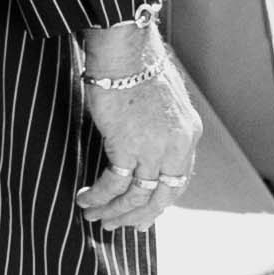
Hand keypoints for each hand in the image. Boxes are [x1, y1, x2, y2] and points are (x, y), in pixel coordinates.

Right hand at [75, 21, 200, 232]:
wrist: (126, 48)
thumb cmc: (137, 66)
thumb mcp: (163, 101)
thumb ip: (162, 127)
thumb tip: (146, 143)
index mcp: (189, 134)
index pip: (178, 180)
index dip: (161, 203)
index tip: (144, 217)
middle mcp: (177, 145)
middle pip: (162, 196)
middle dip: (137, 216)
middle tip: (116, 226)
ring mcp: (154, 147)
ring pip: (136, 196)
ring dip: (113, 210)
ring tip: (93, 216)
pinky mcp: (127, 145)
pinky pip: (114, 184)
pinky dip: (98, 196)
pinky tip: (84, 199)